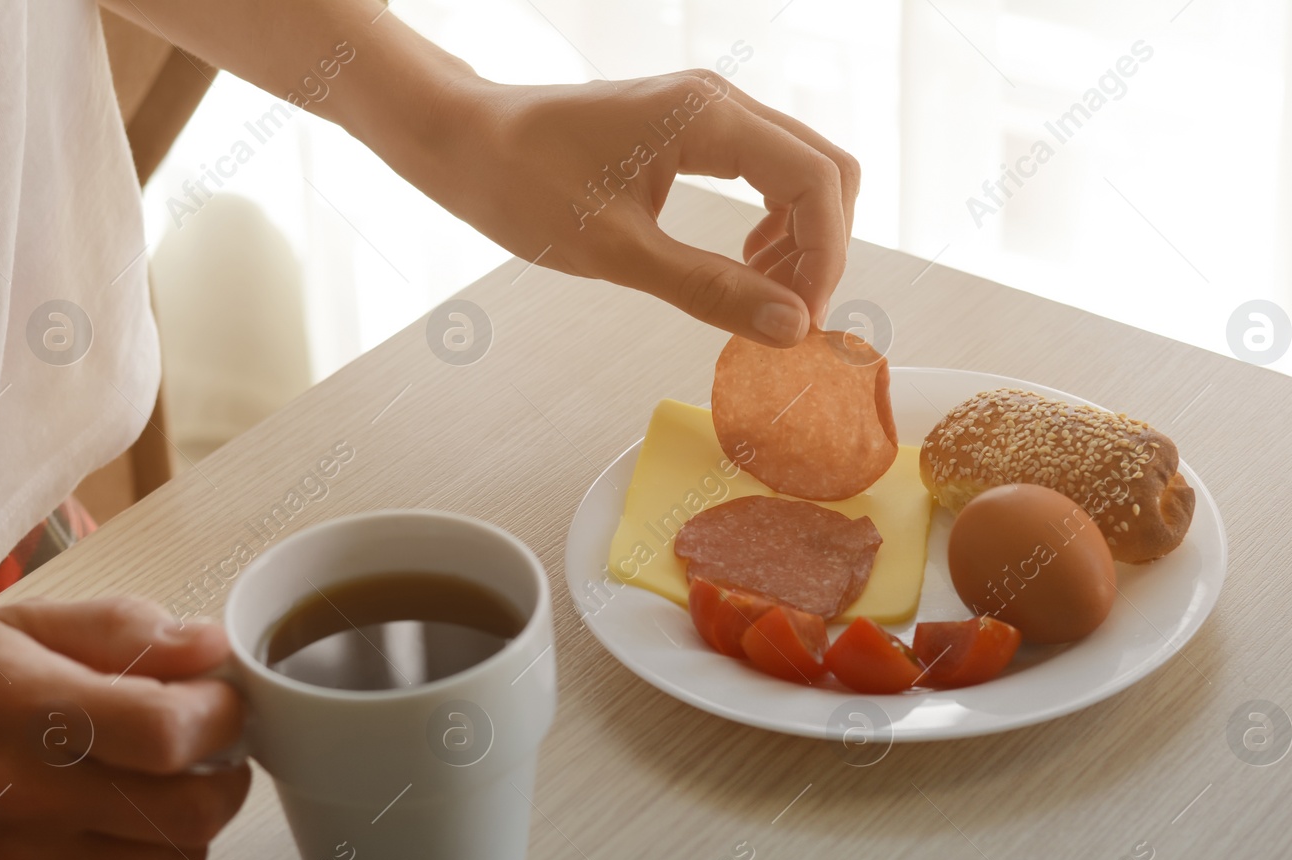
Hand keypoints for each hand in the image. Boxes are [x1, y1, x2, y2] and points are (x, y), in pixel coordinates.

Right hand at [0, 598, 248, 859]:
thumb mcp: (21, 629)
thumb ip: (123, 631)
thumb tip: (211, 646)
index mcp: (34, 711)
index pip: (173, 732)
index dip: (222, 716)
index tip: (221, 701)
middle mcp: (29, 796)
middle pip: (193, 812)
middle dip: (227, 776)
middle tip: (214, 752)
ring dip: (188, 820)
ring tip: (159, 785)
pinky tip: (110, 824)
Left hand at [405, 71, 860, 346]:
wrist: (464, 141)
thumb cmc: (521, 183)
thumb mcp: (618, 252)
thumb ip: (710, 289)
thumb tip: (788, 326)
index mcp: (708, 118)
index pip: (818, 180)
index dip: (827, 257)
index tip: (804, 321)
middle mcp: (720, 102)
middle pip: (826, 170)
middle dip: (824, 248)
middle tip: (792, 316)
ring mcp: (708, 113)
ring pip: (802, 170)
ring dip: (803, 237)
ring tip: (768, 298)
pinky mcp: (692, 130)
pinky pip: (766, 171)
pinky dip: (775, 222)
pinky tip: (746, 264)